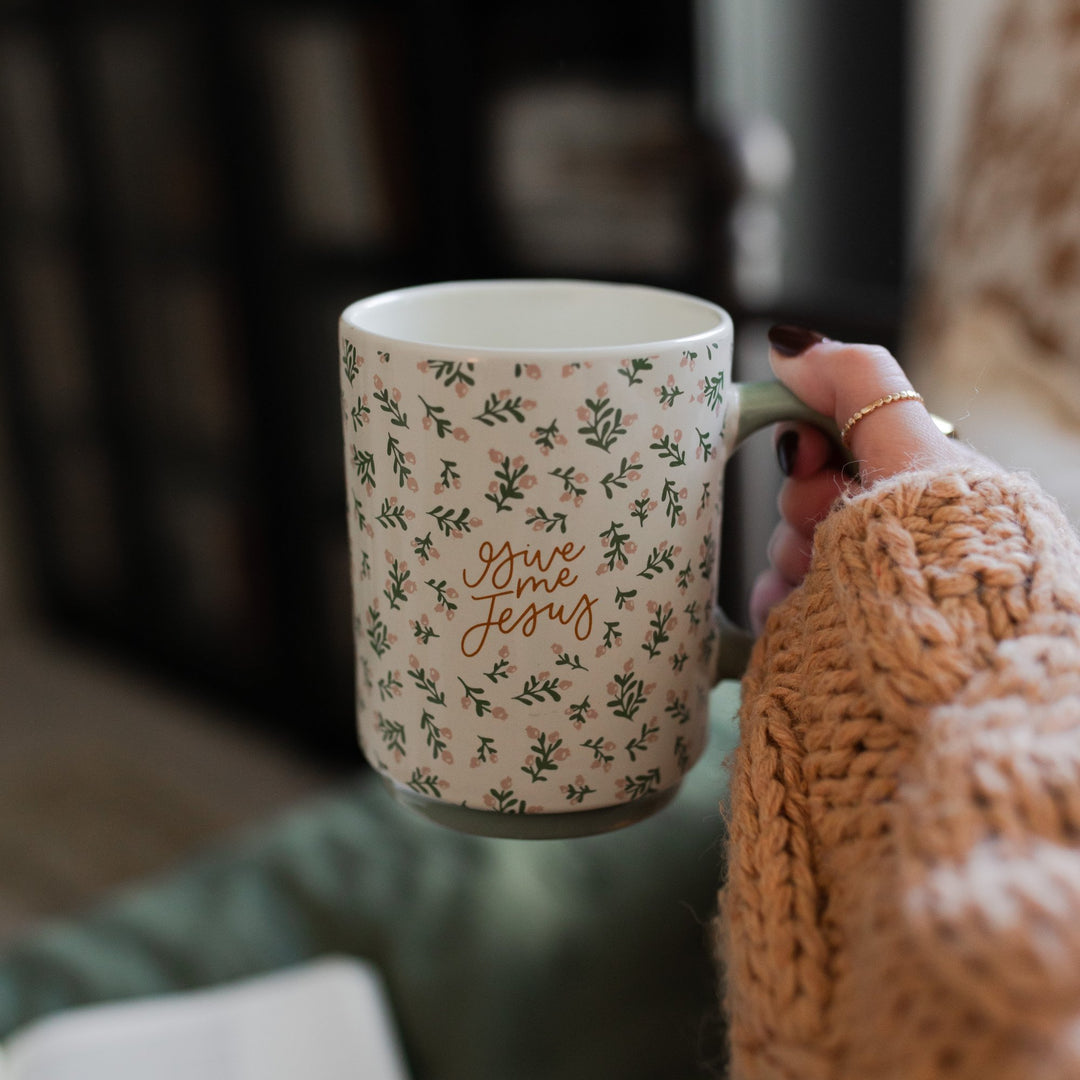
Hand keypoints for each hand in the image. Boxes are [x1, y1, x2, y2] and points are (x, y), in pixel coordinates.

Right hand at [748, 326, 978, 632]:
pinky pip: (774, 601)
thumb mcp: (916, 451)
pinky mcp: (824, 635)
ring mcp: (855, 588)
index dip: (808, 443)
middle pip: (804, 496)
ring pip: (787, 550)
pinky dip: (778, 604)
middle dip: (804, 507)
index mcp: (914, 487)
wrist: (952, 675)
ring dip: (793, 561)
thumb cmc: (950, 559)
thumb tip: (791, 341)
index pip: (834, 443)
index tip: (807, 457)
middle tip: (825, 531)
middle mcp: (886, 536)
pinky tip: (800, 615)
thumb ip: (859, 383)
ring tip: (824, 586)